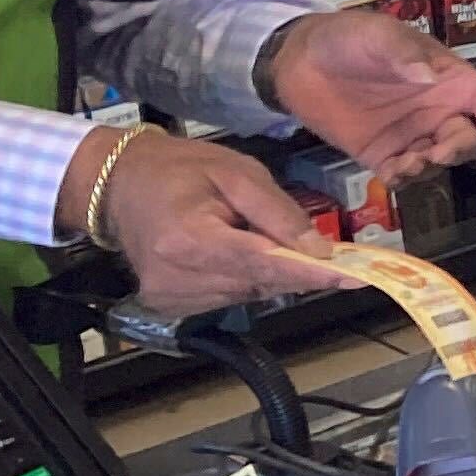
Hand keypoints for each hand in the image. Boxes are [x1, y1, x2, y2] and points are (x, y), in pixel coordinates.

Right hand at [81, 132, 336, 312]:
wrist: (120, 185)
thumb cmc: (181, 170)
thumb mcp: (238, 173)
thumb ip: (279, 213)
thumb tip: (320, 250)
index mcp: (188, 240)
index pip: (262, 263)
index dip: (311, 273)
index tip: (355, 279)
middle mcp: (175, 278)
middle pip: (259, 282)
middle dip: (299, 269)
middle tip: (336, 256)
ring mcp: (168, 297)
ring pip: (249, 292)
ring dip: (270, 272)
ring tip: (259, 236)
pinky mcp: (168, 306)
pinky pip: (230, 297)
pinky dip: (247, 278)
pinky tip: (239, 252)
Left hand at [265, 10, 475, 175]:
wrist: (296, 59)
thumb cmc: (348, 37)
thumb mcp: (380, 34)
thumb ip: (406, 54)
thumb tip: (431, 76)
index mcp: (450, 79)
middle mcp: (436, 110)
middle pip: (467, 140)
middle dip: (459, 150)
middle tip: (436, 152)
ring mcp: (409, 135)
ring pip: (438, 163)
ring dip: (431, 167)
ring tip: (408, 163)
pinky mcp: (380, 154)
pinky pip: (404, 175)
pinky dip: (406, 179)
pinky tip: (395, 171)